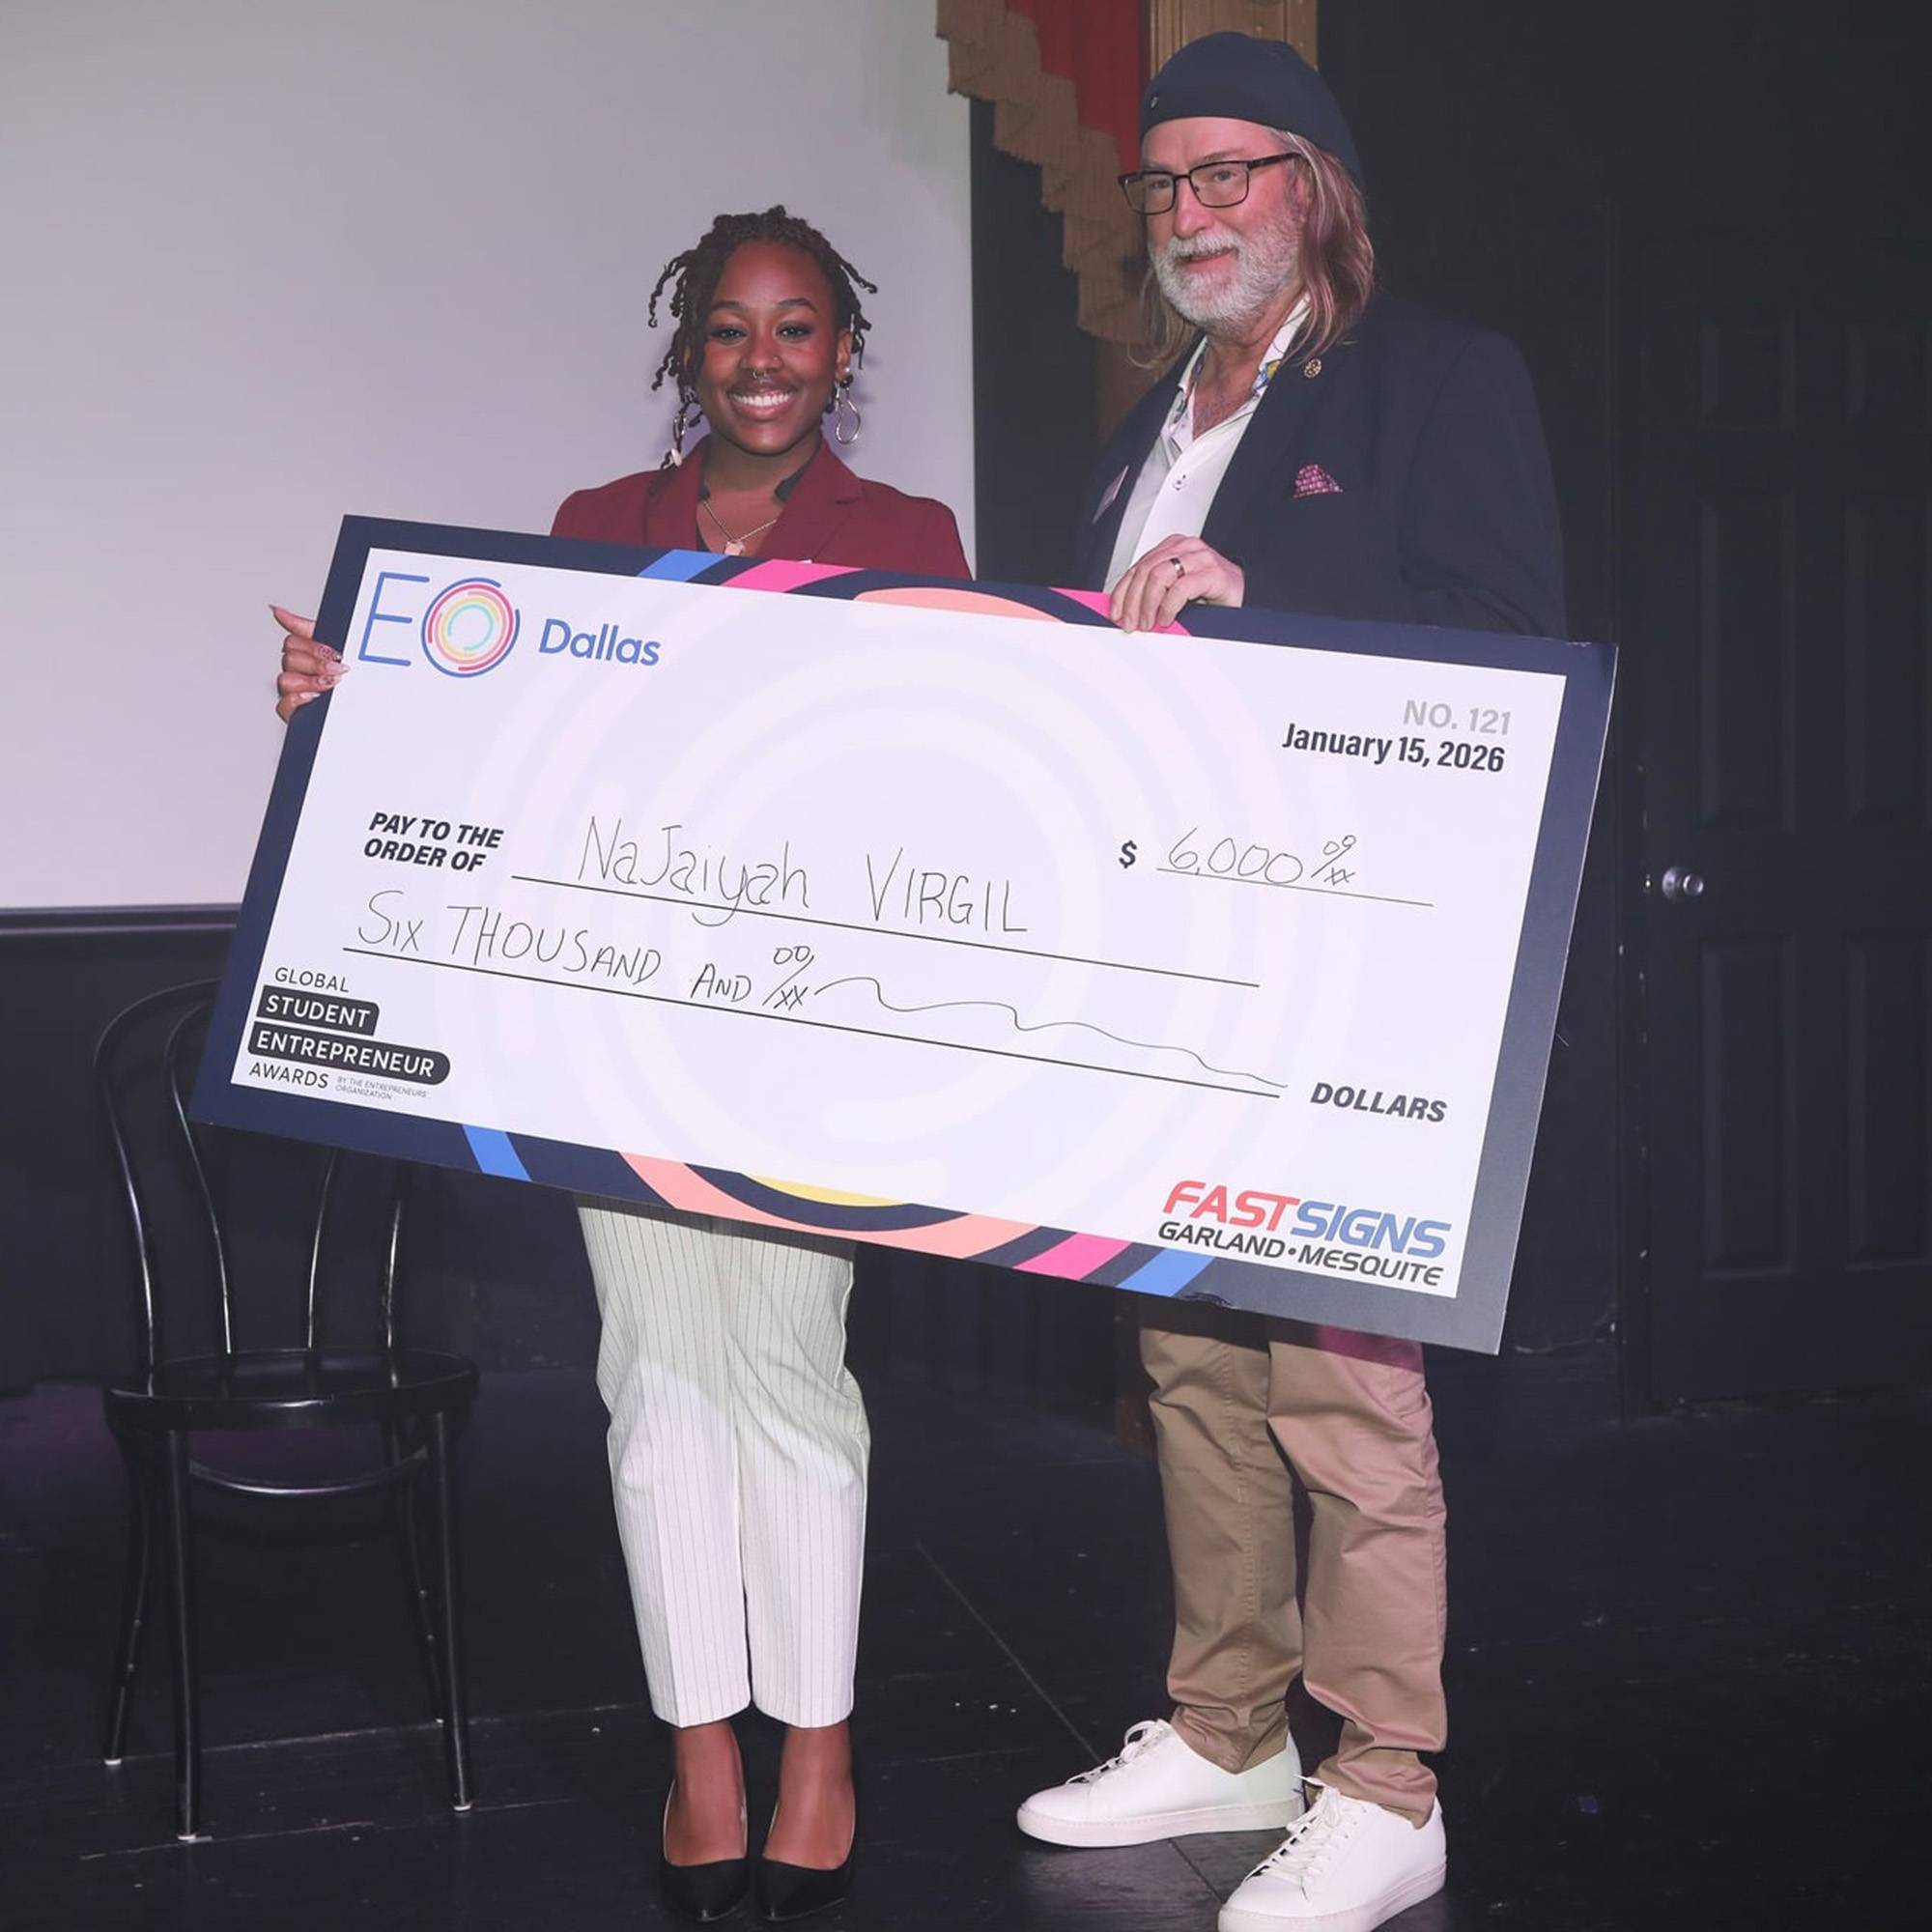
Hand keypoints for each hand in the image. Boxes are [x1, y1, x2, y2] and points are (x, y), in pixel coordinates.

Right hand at [272, 605, 343, 720]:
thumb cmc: (353, 674)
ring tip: (332, 684)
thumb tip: (277, 610)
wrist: (369, 701)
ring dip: (311, 681)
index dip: (313, 646)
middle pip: (290, 659)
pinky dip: (298, 699)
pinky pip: (284, 705)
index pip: (293, 642)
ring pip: (285, 680)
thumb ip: (305, 626)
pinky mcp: (296, 712)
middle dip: (316, 663)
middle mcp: (298, 672)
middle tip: (338, 669)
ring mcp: (295, 691)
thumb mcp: (336, 644)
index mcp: (306, 654)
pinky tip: (314, 697)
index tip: (333, 652)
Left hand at [1108, 534, 1244, 633]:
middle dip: (1132, 600)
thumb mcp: (1174, 592)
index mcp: (1172, 548)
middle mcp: (1185, 547)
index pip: (1138, 566)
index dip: (1123, 591)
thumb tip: (1128, 612)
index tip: (1116, 612)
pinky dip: (1168, 605)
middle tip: (1130, 623)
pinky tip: (1166, 618)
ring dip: (1148, 603)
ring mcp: (1200, 557)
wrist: (1244, 595)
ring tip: (1148, 623)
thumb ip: (1154, 594)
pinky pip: (1182, 587)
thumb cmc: (1211, 594)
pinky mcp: (1213, 573)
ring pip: (1159, 574)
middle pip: (1145, 569)